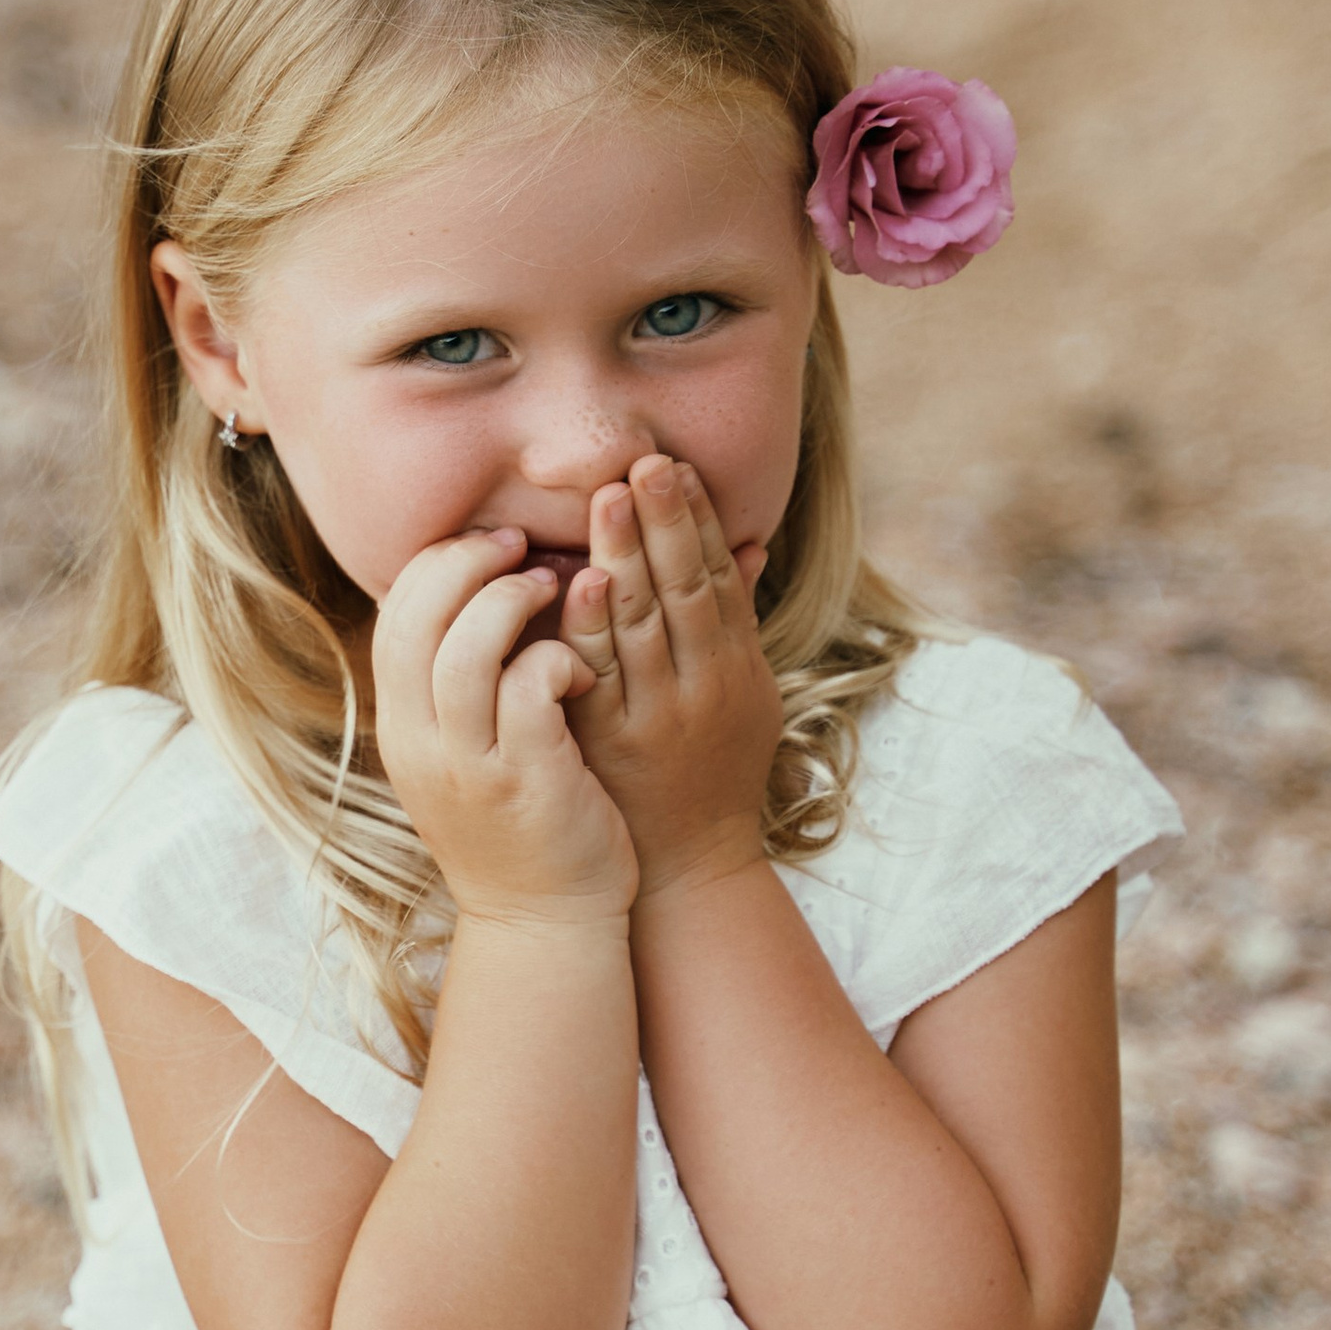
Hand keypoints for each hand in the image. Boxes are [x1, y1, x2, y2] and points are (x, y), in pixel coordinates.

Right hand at [373, 529, 635, 930]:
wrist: (548, 923)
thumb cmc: (519, 827)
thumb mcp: (460, 757)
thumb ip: (454, 689)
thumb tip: (470, 597)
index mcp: (400, 728)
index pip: (391, 615)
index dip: (436, 564)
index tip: (488, 545)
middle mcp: (420, 744)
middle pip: (419, 617)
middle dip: (469, 563)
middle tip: (520, 548)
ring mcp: (468, 764)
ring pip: (468, 646)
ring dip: (514, 600)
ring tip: (554, 591)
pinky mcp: (526, 778)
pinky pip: (530, 684)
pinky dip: (559, 656)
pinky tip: (582, 668)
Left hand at [559, 455, 779, 899]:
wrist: (689, 869)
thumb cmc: (711, 774)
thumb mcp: (746, 697)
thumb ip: (737, 619)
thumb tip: (749, 543)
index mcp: (736, 666)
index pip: (717, 577)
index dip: (698, 521)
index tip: (677, 467)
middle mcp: (703, 685)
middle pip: (685, 589)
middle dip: (665, 521)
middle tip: (645, 460)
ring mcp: (657, 713)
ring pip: (645, 623)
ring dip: (628, 555)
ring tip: (611, 495)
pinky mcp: (612, 743)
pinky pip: (599, 677)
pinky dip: (592, 628)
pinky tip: (581, 583)